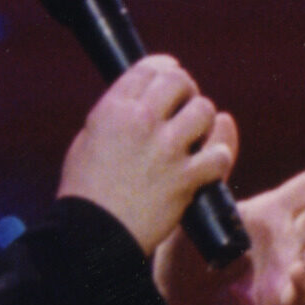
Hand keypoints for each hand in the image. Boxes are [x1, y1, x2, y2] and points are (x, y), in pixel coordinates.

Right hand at [57, 55, 234, 254]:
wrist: (91, 236)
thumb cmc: (86, 192)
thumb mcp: (88, 140)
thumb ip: (116, 115)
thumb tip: (142, 100)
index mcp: (112, 110)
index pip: (148, 69)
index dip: (165, 68)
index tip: (172, 72)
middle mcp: (141, 122)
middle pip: (181, 82)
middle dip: (187, 90)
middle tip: (185, 106)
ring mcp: (167, 150)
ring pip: (205, 111)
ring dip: (204, 122)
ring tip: (196, 136)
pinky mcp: (186, 178)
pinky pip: (219, 154)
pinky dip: (218, 157)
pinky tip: (209, 162)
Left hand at [146, 145, 304, 304]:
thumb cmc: (183, 259)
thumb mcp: (199, 208)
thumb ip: (217, 165)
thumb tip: (223, 116)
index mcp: (271, 214)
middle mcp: (286, 240)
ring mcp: (287, 272)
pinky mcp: (278, 303)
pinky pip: (301, 291)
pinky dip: (303, 279)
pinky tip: (298, 269)